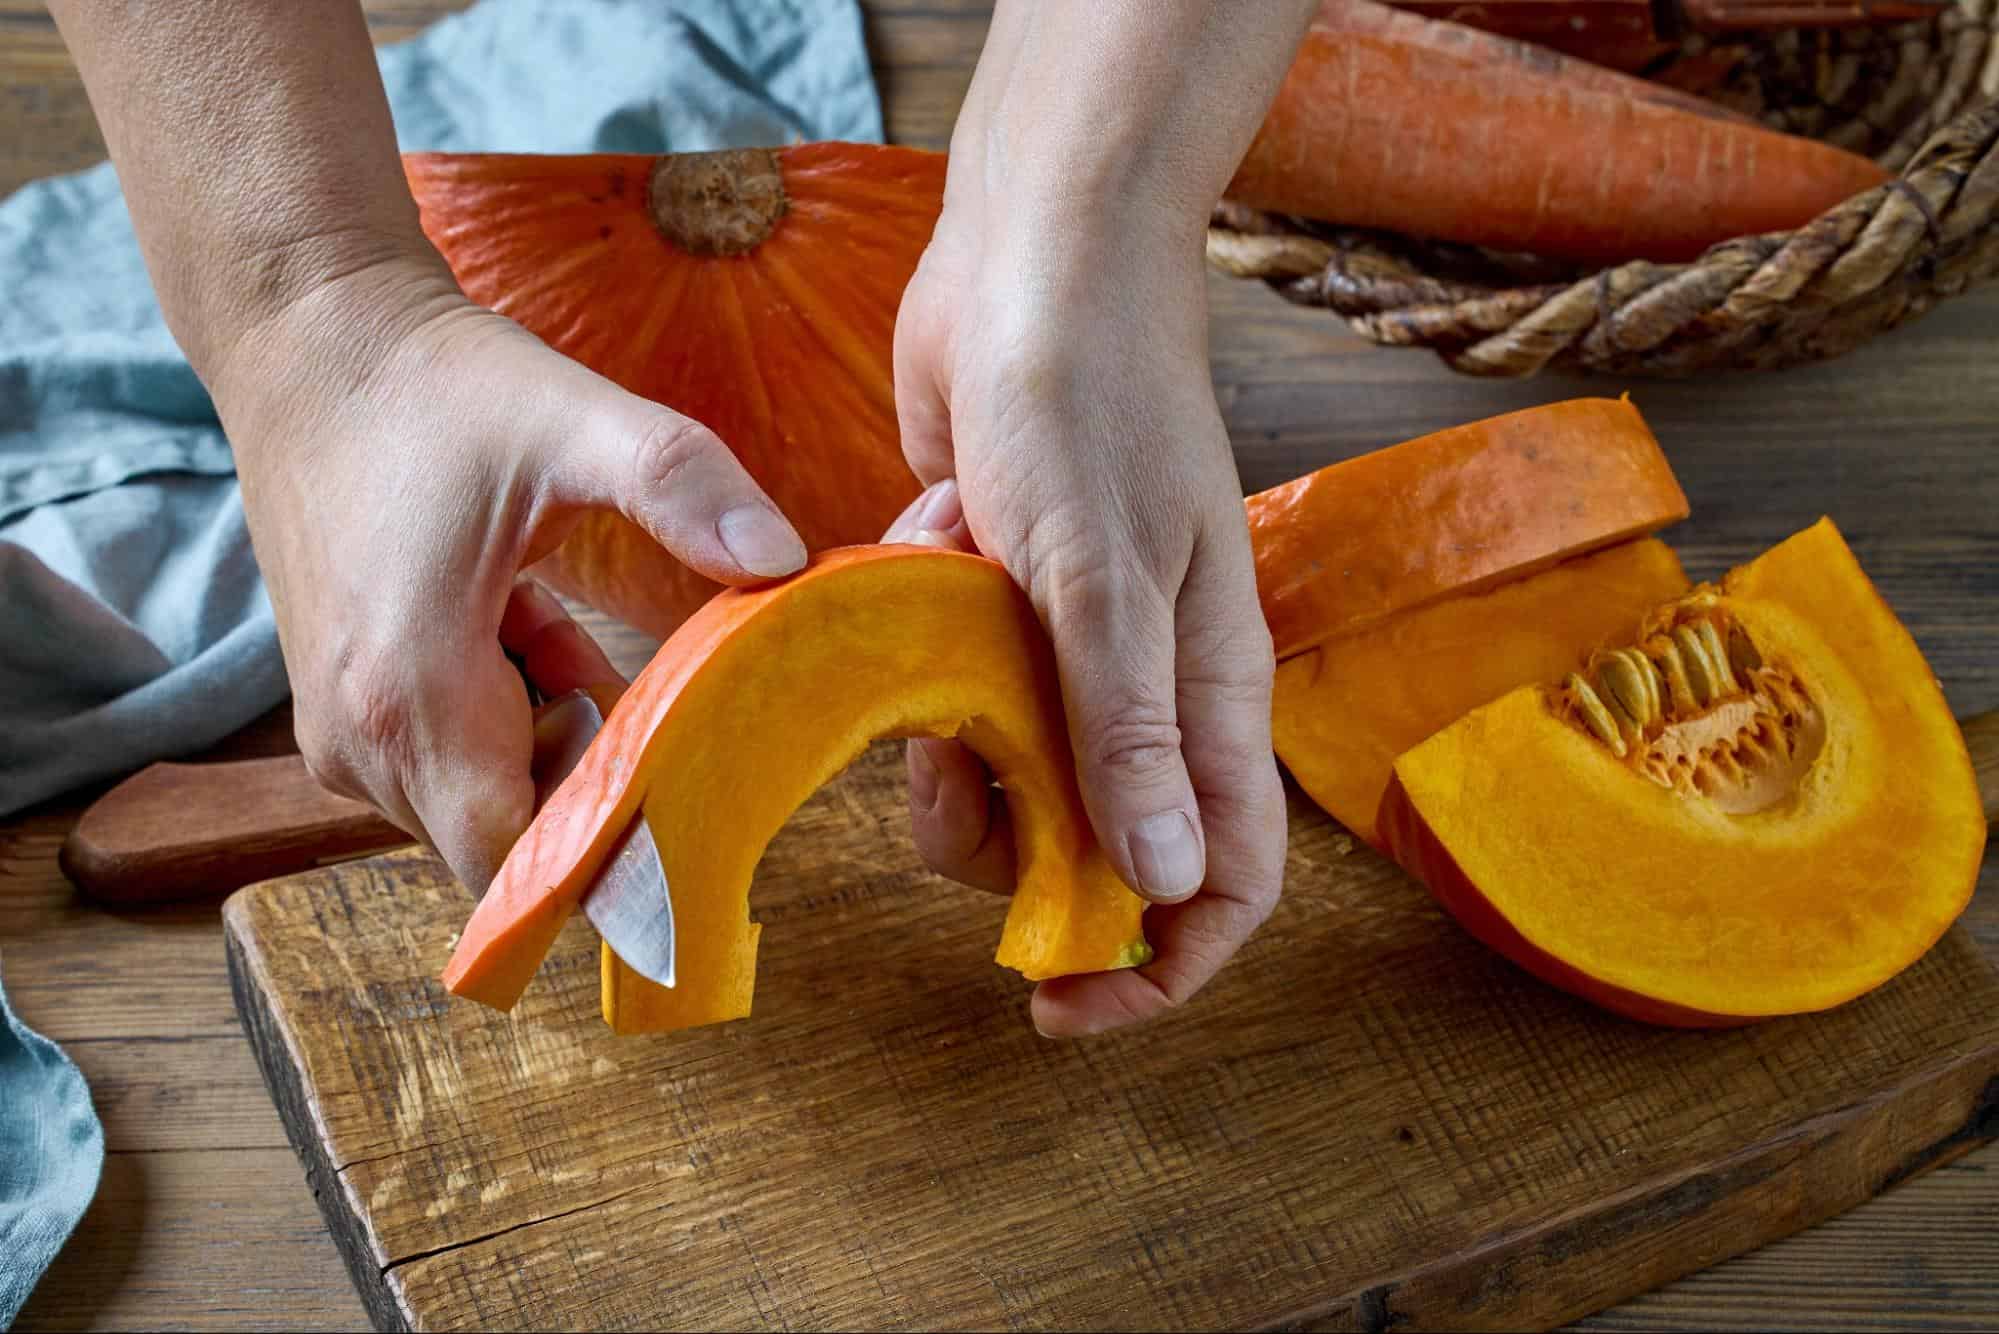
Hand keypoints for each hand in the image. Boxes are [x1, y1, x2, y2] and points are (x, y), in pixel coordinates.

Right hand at [213, 255, 805, 890]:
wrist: (309, 341)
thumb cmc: (436, 386)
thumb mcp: (575, 420)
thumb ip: (682, 486)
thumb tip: (784, 560)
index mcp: (408, 693)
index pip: (514, 862)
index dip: (606, 854)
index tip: (683, 801)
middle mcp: (359, 738)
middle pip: (510, 835)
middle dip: (593, 778)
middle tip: (638, 677)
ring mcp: (339, 731)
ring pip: (484, 797)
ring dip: (552, 732)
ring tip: (554, 622)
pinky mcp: (341, 708)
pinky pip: (451, 758)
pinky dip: (509, 709)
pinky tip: (521, 618)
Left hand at [886, 194, 1286, 1038]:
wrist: (1029, 260)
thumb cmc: (1090, 405)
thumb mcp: (1104, 580)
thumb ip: (1129, 734)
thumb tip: (1172, 885)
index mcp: (1211, 695)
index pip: (1226, 882)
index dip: (1159, 967)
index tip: (1058, 1005)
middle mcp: (1148, 688)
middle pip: (1091, 848)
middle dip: (1009, 841)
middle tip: (946, 769)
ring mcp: (1069, 647)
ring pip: (1002, 778)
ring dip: (947, 731)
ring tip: (942, 614)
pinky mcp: (993, 604)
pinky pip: (945, 687)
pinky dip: (922, 642)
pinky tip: (934, 540)